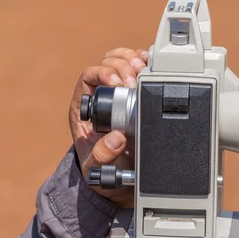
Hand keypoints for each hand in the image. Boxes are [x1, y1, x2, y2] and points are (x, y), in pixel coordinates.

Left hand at [69, 48, 147, 207]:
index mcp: (85, 108)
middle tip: (135, 80)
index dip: (103, 73)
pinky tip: (153, 68)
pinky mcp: (137, 93)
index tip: (118, 84)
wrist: (119, 177)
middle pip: (107, 63)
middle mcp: (100, 96)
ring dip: (134, 60)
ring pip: (122, 60)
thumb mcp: (98, 167)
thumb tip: (116, 138)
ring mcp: (119, 92)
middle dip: (123, 66)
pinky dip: (146, 64)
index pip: (89, 77)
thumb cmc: (104, 169)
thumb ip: (102, 156)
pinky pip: (139, 68)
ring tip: (145, 71)